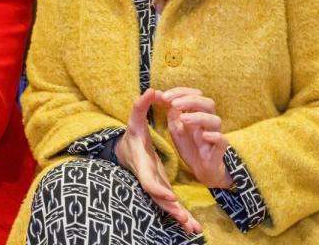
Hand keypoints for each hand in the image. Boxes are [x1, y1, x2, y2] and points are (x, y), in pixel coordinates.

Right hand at [115, 89, 201, 234]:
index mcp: (141, 164)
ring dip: (179, 217)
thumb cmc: (131, 135)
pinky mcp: (161, 190)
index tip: (169, 195)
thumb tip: (151, 90)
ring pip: (166, 206)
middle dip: (171, 209)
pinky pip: (171, 206)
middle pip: (159, 199)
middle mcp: (147, 179)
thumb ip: (141, 105)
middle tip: (184, 219)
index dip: (157, 188)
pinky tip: (194, 227)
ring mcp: (154, 186)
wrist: (124, 152)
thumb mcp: (134, 119)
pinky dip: (180, 216)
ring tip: (193, 228)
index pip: (148, 179)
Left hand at [160, 88, 231, 188]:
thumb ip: (169, 111)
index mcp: (198, 113)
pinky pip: (223, 140)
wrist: (201, 169)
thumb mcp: (175, 126)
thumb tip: (157, 93)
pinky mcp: (219, 150)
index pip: (194, 95)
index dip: (180, 93)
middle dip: (190, 101)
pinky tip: (204, 135)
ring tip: (183, 119)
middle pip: (208, 103)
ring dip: (199, 117)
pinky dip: (215, 136)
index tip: (163, 96)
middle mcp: (208, 122)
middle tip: (173, 104)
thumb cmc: (190, 145)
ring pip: (215, 120)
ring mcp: (215, 135)